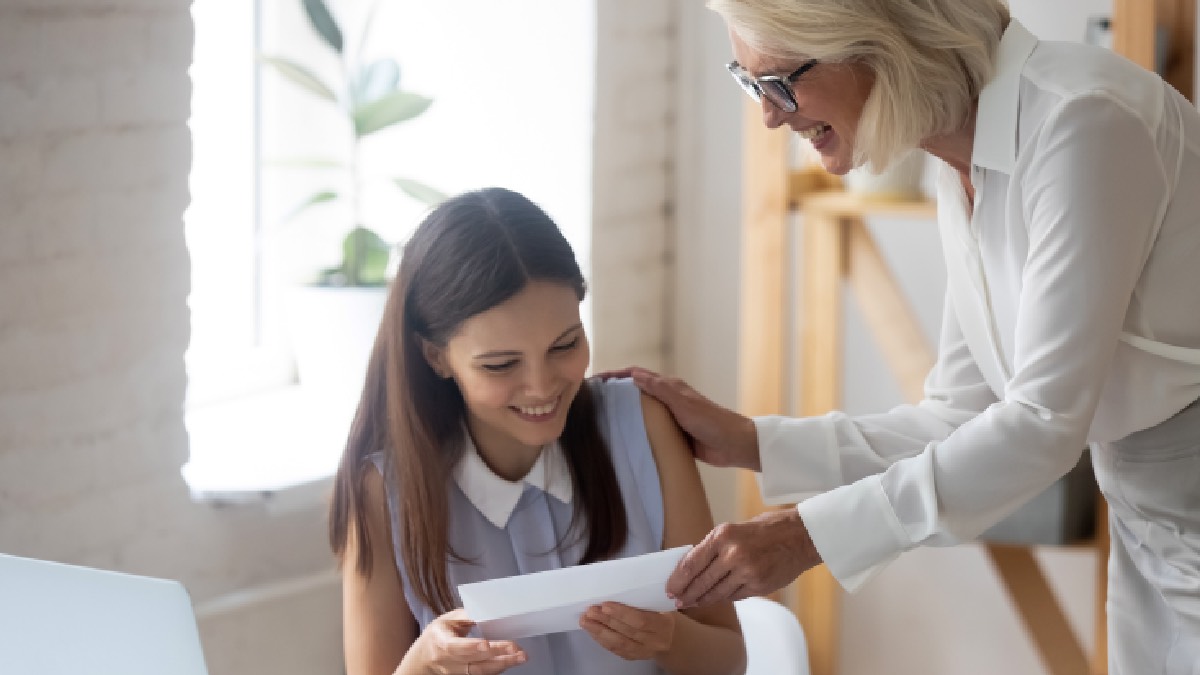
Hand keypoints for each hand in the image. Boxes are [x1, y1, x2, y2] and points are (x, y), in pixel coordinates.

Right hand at [405, 609, 526, 674]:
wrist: (424, 659)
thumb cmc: (437, 635)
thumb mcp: (446, 620)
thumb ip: (466, 615)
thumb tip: (487, 609)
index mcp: (441, 642)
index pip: (456, 647)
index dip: (471, 646)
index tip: (486, 644)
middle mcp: (449, 661)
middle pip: (474, 660)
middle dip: (497, 654)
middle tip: (516, 648)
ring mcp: (458, 672)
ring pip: (481, 671)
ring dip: (503, 664)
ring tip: (521, 656)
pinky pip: (484, 674)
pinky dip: (499, 668)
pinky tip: (512, 660)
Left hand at [580, 602, 676, 660]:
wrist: (672, 638)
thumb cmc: (663, 614)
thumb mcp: (661, 605)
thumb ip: (645, 599)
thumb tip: (618, 585)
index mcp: (663, 625)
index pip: (641, 621)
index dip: (622, 613)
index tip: (605, 605)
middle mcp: (655, 641)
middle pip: (627, 632)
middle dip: (606, 621)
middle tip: (590, 611)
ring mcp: (644, 652)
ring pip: (619, 644)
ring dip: (599, 632)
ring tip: (585, 621)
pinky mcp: (635, 657)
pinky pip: (616, 650)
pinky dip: (602, 640)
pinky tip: (592, 631)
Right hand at [596, 366, 759, 470]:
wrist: (734, 445)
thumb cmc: (711, 421)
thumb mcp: (683, 403)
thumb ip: (660, 389)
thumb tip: (634, 375)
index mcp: (670, 387)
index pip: (637, 376)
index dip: (616, 375)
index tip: (595, 380)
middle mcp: (668, 399)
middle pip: (636, 392)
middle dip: (615, 393)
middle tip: (592, 402)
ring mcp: (670, 418)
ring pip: (642, 412)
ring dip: (624, 413)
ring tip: (602, 421)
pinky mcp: (673, 435)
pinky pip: (650, 430)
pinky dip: (637, 431)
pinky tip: (624, 439)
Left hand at [666, 509, 819, 607]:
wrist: (800, 537)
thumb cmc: (766, 530)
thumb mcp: (734, 529)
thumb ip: (714, 547)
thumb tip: (691, 567)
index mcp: (723, 535)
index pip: (691, 563)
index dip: (678, 580)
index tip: (670, 589)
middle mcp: (733, 554)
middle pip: (701, 582)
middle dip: (687, 594)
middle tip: (677, 601)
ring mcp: (747, 572)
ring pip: (717, 593)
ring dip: (703, 599)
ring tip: (693, 603)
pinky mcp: (759, 586)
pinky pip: (735, 596)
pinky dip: (725, 597)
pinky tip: (717, 598)